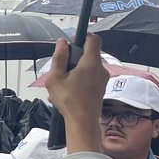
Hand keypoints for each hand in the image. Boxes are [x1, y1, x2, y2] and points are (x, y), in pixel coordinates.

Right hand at [44, 35, 108, 153]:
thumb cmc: (70, 101)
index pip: (93, 38)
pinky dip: (79, 79)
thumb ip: (59, 57)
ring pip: (88, 66)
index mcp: (91, 62)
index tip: (71, 42)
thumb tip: (62, 43)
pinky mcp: (101, 87)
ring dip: (76, 70)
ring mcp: (102, 79)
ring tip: (63, 83)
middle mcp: (100, 68)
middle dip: (74, 57)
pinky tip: (68, 90)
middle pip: (89, 53)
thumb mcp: (55, 77)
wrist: (83, 122)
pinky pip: (90, 76)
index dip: (82, 36)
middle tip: (62, 67)